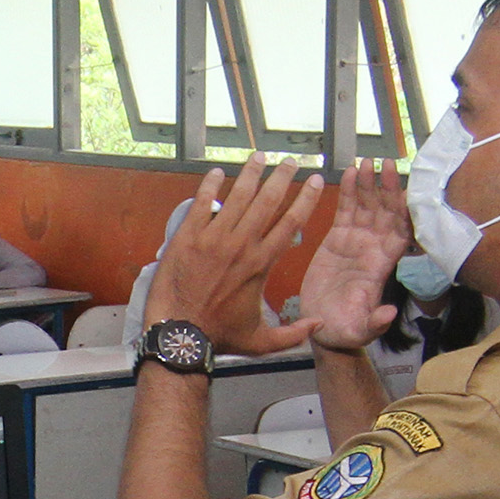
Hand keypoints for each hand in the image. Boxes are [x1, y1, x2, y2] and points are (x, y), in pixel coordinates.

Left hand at [153, 160, 325, 357]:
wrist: (180, 334)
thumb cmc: (219, 336)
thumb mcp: (262, 341)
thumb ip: (294, 334)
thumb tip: (320, 325)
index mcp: (261, 263)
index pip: (291, 223)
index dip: (305, 199)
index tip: (314, 182)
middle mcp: (241, 244)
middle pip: (267, 201)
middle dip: (282, 177)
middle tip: (290, 162)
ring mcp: (213, 237)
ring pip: (237, 196)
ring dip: (250, 174)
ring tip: (259, 157)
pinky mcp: (188, 236)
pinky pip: (202, 202)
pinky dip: (210, 185)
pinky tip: (216, 172)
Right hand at [299, 161, 409, 352]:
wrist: (322, 327)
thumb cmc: (345, 331)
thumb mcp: (360, 330)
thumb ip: (376, 322)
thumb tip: (390, 314)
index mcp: (382, 265)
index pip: (400, 232)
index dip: (405, 210)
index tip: (406, 189)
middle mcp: (373, 248)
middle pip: (386, 211)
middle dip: (388, 187)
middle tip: (387, 164)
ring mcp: (355, 241)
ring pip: (367, 205)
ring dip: (369, 183)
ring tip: (367, 161)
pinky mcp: (336, 239)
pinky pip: (345, 210)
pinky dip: (349, 191)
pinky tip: (349, 172)